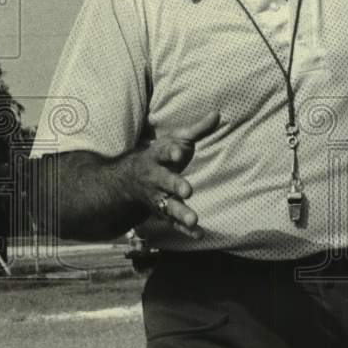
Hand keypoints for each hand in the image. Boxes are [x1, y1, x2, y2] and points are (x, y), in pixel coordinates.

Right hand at [121, 111, 219, 238]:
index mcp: (158, 157)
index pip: (164, 153)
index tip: (178, 154)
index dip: (171, 152)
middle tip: (188, 191)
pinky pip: (173, 222)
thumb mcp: (176, 139)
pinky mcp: (163, 211)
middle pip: (165, 182)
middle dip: (175, 185)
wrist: (130, 178)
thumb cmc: (161, 155)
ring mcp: (158, 197)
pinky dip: (185, 229)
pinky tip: (199, 234)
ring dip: (180, 213)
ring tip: (194, 219)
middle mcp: (155, 178)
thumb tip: (217, 114)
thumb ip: (197, 130)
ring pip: (167, 205)